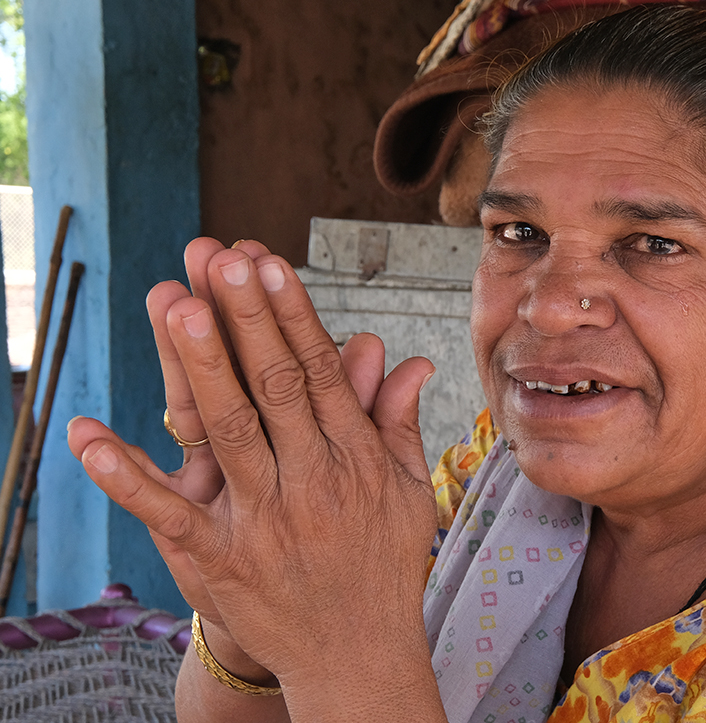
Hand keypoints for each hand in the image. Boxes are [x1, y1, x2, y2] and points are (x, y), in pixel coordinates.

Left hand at [68, 239, 438, 690]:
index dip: (292, 314)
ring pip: (228, 433)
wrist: (358, 657)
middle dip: (246, 318)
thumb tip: (407, 360)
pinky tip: (89, 435)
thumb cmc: (382, 561)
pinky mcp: (218, 561)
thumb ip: (396, 420)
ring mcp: (262, 520)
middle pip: (273, 387)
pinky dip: (128, 477)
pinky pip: (169, 516)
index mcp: (353, 457)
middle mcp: (309, 480)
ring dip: (201, 368)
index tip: (268, 264)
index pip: (319, 371)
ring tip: (178, 305)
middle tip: (220, 258)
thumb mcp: (405, 488)